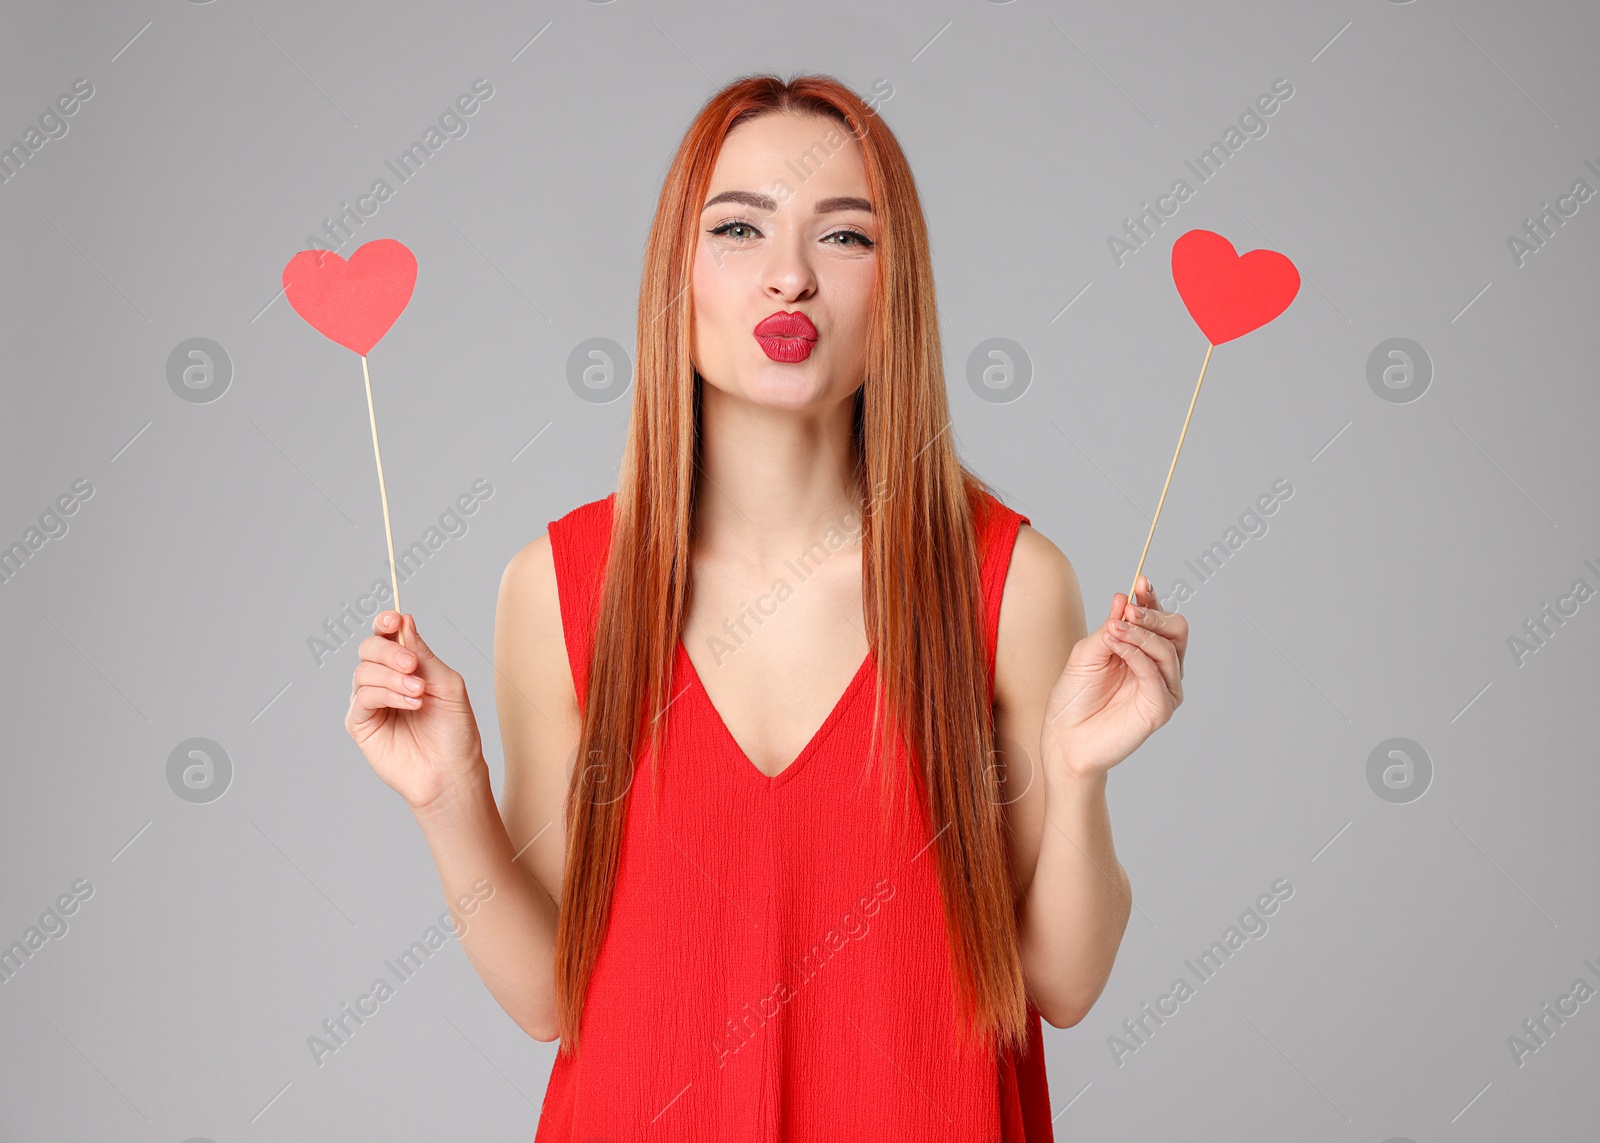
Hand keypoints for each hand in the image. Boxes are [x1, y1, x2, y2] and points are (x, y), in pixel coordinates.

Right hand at [346, 610, 484, 811]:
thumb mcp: (446, 684)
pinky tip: (411, 703)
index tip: (394, 619)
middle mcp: (385, 681)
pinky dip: (387, 695)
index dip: (385, 623)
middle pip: (369, 648)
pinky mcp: (361, 724)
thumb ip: (423, 654)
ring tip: (419, 693)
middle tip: (412, 665)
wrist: (453, 772)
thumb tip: (404, 620)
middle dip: (389, 651)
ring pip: (364, 671)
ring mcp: (371, 702)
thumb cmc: (455, 730)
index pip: (386, 636)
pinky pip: (363, 698)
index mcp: (406, 667)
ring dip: (393, 678)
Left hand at [1039, 575, 1187, 779]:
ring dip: (1140, 633)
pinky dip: (1136, 654)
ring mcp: (1163, 688)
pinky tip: (1116, 645)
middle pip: (1177, 630)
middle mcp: (1159, 668)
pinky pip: (1156, 673)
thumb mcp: (1087, 652)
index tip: (1141, 582)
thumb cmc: (1074, 697)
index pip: (1159, 619)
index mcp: (1144, 651)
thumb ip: (1110, 626)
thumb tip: (1124, 596)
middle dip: (1154, 614)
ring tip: (1114, 629)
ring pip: (1168, 649)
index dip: (1152, 599)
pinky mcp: (1161, 707)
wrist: (1064, 737)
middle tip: (1129, 610)